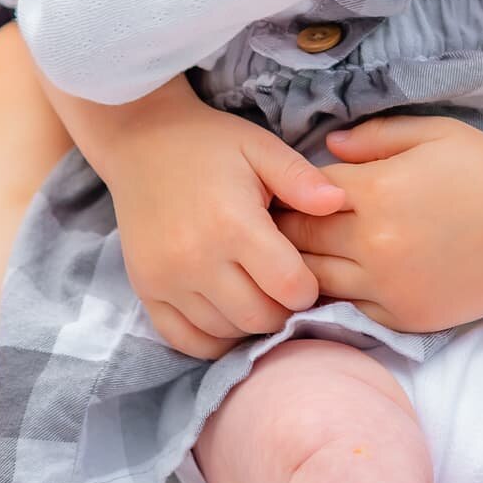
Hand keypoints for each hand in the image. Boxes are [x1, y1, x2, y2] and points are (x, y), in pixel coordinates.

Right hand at [104, 87, 348, 358]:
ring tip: (257, 291)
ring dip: (250, 322)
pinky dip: (213, 337)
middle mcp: (197, 260)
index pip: (288, 287)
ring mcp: (167, 280)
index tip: (308, 272)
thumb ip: (301, 178)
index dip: (309, 287)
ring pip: (226, 333)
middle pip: (259, 318)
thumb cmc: (211, 143)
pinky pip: (186, 340)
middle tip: (284, 286)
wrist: (143, 142)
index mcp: (233, 225)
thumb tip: (340, 203)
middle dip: (283, 309)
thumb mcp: (261, 147)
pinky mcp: (146, 291)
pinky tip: (227, 312)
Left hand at [274, 117, 482, 330]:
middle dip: (285, 229)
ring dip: (304, 265)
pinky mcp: (404, 317)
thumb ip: (376, 137)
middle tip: (276, 222)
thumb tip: (328, 146)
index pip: (304, 194)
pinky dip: (338, 293)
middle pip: (299, 241)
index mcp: (377, 193)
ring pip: (316, 280)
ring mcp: (387, 287)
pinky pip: (349, 309)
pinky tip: (342, 276)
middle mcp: (374, 245)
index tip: (282, 188)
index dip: (290, 189)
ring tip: (300, 251)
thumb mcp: (435, 133)